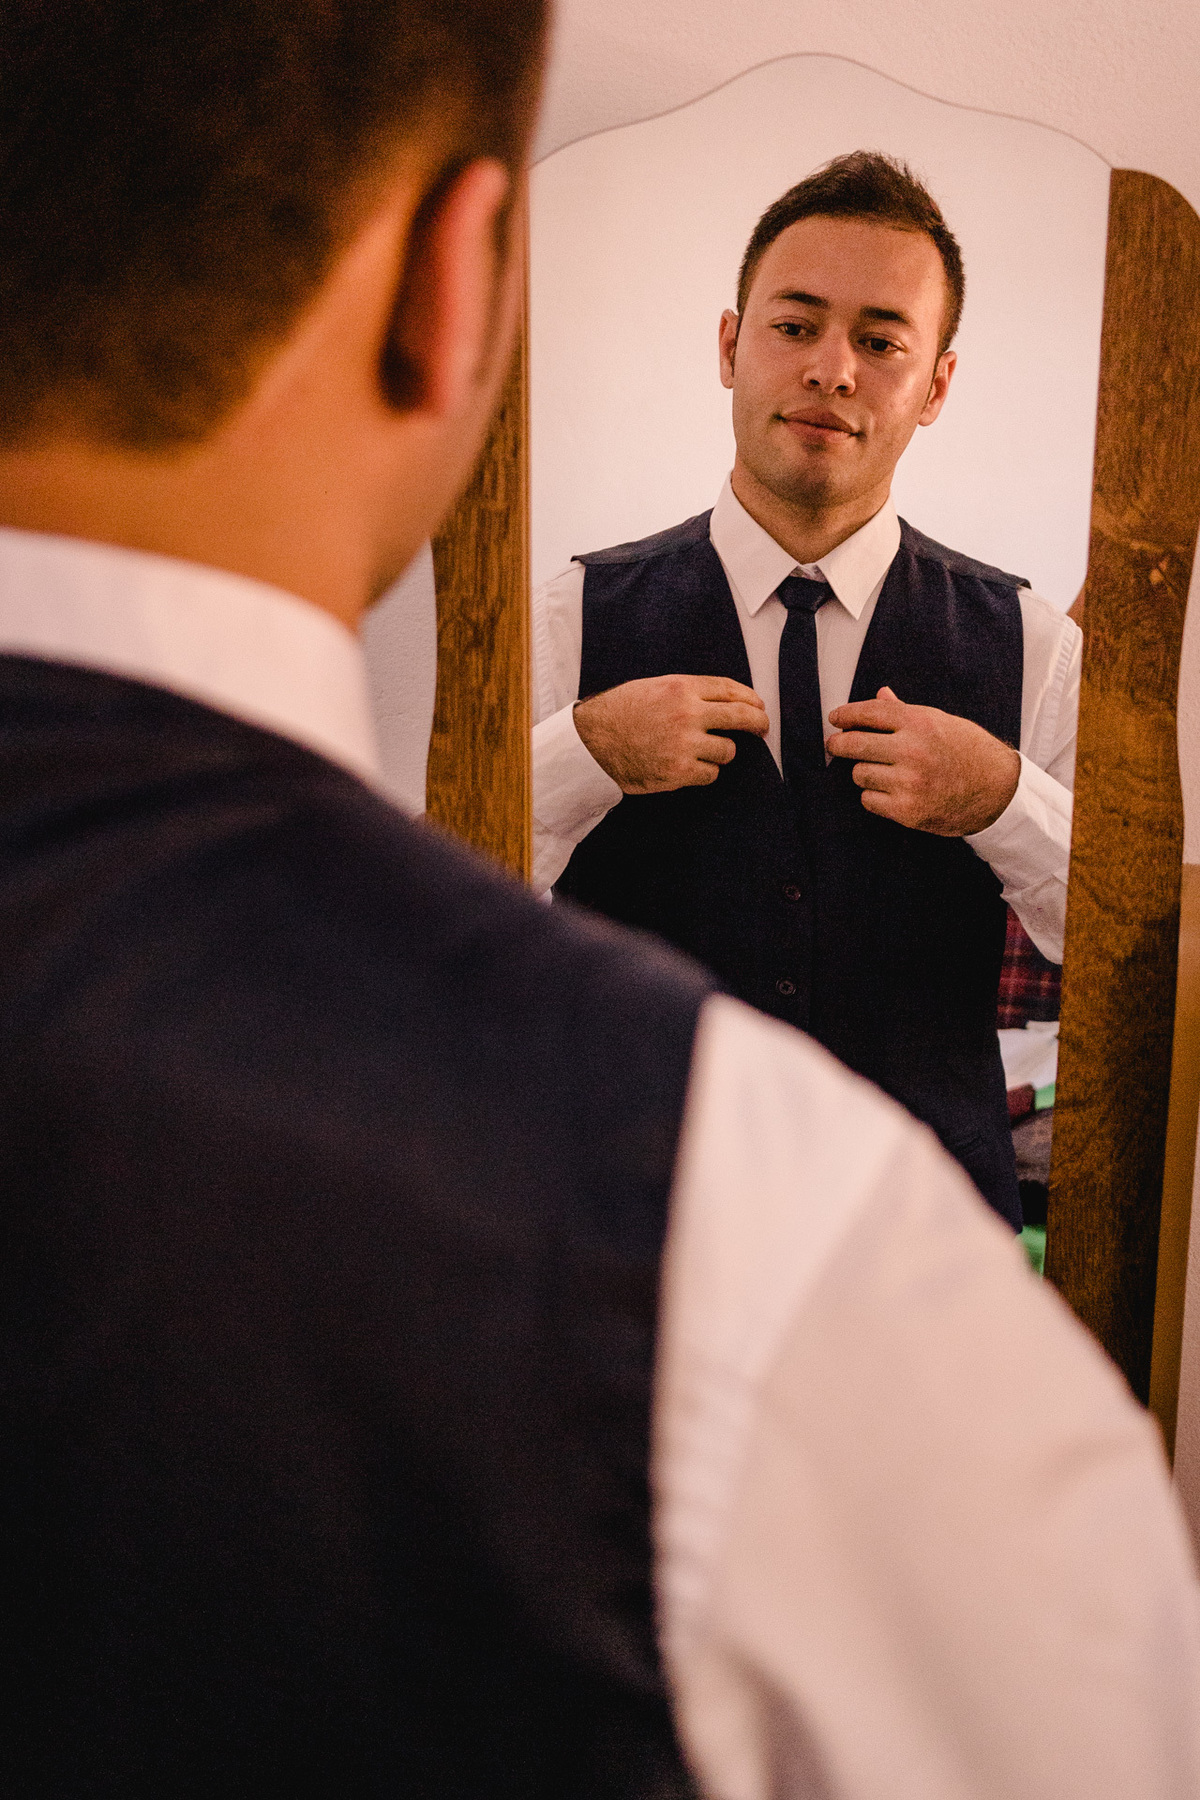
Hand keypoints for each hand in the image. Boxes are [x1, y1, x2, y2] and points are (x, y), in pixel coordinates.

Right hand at [574, 674, 768, 794]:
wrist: (592, 742)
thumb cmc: (619, 713)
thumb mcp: (653, 688)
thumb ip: (687, 692)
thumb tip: (724, 701)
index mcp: (681, 688)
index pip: (729, 690)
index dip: (750, 698)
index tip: (758, 706)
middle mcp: (687, 713)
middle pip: (740, 717)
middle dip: (758, 723)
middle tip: (763, 728)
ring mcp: (685, 744)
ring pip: (727, 751)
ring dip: (720, 752)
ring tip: (701, 752)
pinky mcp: (679, 772)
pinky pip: (711, 774)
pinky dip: (705, 773)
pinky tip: (689, 768)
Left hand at [826, 686, 1019, 834]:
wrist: (998, 791)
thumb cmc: (969, 752)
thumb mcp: (941, 723)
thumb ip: (905, 712)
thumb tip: (880, 696)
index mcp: (920, 723)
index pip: (870, 713)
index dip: (846, 714)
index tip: (835, 718)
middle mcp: (912, 751)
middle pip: (855, 744)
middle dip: (839, 744)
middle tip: (835, 745)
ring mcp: (909, 782)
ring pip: (860, 773)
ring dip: (864, 772)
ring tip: (881, 770)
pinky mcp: (908, 810)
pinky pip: (869, 800)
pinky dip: (874, 795)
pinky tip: (889, 791)